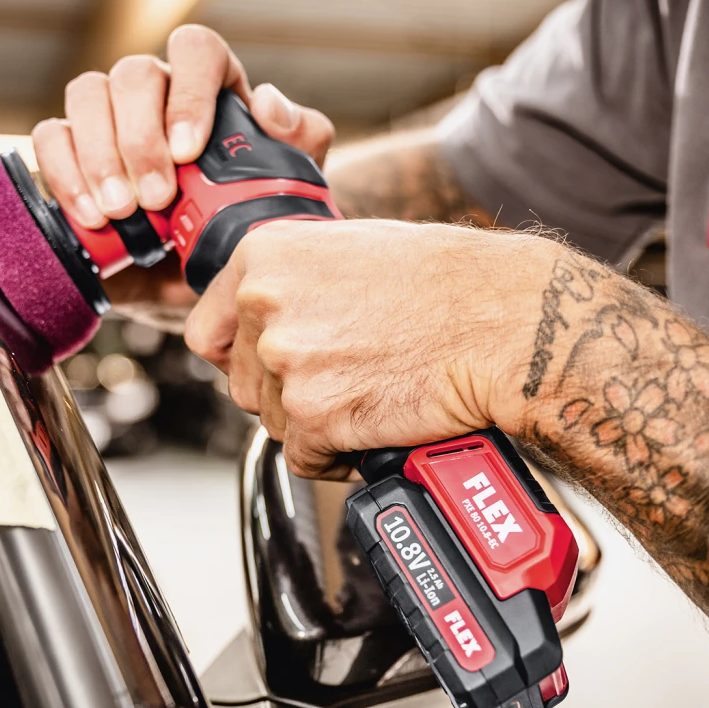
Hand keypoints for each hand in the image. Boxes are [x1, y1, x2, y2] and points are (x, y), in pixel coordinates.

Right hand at [30, 25, 334, 310]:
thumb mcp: (287, 186)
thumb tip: (269, 106)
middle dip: (141, 139)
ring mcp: (106, 116)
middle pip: (134, 73)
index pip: (195, 49)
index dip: (189, 91)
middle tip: (156, 199)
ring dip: (99, 155)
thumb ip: (300, 139)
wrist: (201, 276)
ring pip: (86, 94)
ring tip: (121, 212)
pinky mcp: (68, 151)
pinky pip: (51, 137)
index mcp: (209, 86)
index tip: (189, 151)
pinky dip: (65, 175)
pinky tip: (92, 217)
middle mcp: (154, 91)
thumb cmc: (245, 219)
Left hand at [184, 219, 548, 477]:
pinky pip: (305, 457)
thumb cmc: (445, 281)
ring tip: (370, 393)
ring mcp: (286, 361)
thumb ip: (290, 283)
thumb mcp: (347, 250)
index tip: (268, 365)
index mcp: (263, 257)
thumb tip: (260, 321)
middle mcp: (263, 305)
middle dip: (287, 392)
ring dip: (315, 423)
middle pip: (243, 383)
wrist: (501, 319)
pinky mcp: (315, 414)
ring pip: (275, 422)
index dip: (242, 356)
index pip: (206, 331)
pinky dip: (337, 455)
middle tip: (345, 376)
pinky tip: (375, 424)